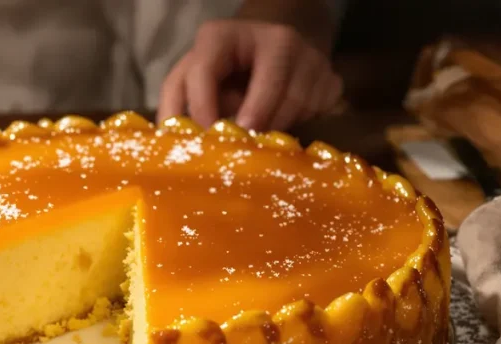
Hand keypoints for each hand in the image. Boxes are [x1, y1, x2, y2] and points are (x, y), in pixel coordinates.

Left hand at [158, 20, 342, 131]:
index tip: (205, 137)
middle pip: (267, 85)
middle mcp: (273, 38)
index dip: (202, 108)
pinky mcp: (330, 77)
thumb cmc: (220, 74)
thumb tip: (169, 141)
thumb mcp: (191, 80)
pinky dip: (298, 125)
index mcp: (221, 36)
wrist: (268, 54)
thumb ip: (177, 104)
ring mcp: (308, 55)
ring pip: (295, 102)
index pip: (205, 71)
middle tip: (240, 149)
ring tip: (260, 138)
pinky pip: (316, 111)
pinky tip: (284, 124)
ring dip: (274, 129)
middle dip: (251, 120)